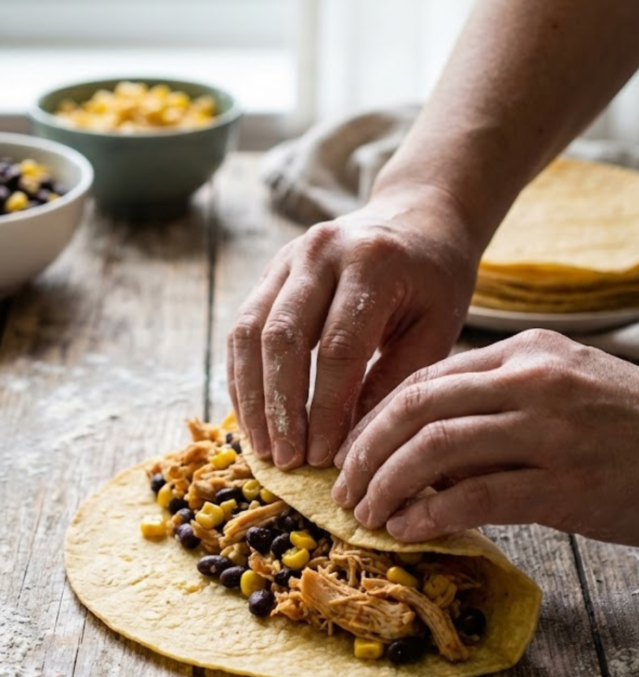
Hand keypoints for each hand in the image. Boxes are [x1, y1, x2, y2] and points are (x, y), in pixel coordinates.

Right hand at [227, 185, 478, 468]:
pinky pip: (241, 328)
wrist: (417, 217)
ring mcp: (288, 257)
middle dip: (280, 408)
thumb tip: (350, 446)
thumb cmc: (435, 282)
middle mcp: (321, 251)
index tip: (323, 457)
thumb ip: (394, 383)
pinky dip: (242, 378)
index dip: (325, 409)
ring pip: (248, 332)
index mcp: (373, 263)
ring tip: (262, 448)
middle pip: (282, 338)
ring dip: (251, 397)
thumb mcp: (435, 330)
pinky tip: (252, 418)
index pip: (338, 348)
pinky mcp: (269, 270)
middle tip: (287, 460)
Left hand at [333, 330, 638, 546]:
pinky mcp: (564, 482)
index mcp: (526, 353)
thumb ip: (494, 407)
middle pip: (417, 408)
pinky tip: (408, 531)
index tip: (352, 455)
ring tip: (367, 515)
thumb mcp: (560, 394)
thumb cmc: (625, 431)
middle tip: (344, 489)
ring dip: (387, 485)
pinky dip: (430, 514)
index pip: (425, 380)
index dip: (375, 421)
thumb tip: (418, 447)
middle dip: (367, 452)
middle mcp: (533, 380)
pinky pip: (476, 495)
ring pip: (436, 448)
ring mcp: (550, 429)